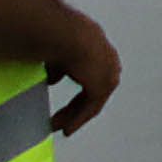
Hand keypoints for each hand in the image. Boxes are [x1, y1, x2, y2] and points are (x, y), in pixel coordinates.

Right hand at [48, 6, 123, 136]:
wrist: (66, 33)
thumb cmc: (57, 32)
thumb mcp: (56, 50)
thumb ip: (58, 66)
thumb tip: (53, 79)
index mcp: (98, 45)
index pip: (90, 72)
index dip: (77, 85)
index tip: (67, 99)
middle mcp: (108, 59)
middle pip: (93, 89)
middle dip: (76, 105)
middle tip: (60, 118)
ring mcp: (108, 73)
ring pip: (92, 101)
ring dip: (75, 115)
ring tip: (62, 127)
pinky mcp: (103, 86)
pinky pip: (90, 108)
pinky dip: (78, 119)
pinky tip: (66, 129)